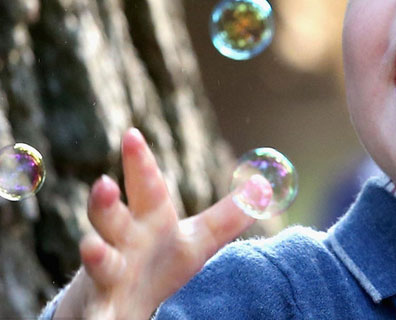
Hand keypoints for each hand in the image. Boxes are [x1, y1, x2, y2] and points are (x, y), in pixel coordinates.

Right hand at [53, 128, 266, 319]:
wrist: (119, 306)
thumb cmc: (158, 264)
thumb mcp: (197, 241)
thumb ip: (228, 216)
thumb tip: (265, 188)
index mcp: (148, 221)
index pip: (146, 187)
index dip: (140, 162)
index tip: (132, 134)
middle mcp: (121, 242)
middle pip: (112, 218)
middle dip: (106, 202)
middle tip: (104, 184)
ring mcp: (106, 274)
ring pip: (98, 261)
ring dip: (95, 254)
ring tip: (91, 248)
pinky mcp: (100, 309)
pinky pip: (98, 314)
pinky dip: (99, 318)